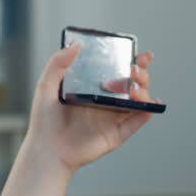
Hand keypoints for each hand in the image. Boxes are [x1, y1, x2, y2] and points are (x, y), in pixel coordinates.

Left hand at [24, 44, 157, 173]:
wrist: (46, 150)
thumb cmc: (44, 121)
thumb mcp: (46, 86)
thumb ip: (57, 63)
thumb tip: (75, 44)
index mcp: (93, 88)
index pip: (117, 71)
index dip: (132, 61)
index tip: (140, 54)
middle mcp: (106, 101)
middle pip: (132, 84)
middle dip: (141, 74)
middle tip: (135, 69)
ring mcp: (112, 118)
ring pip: (137, 101)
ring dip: (143, 91)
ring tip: (134, 87)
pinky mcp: (115, 134)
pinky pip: (136, 122)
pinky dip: (147, 113)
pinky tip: (151, 105)